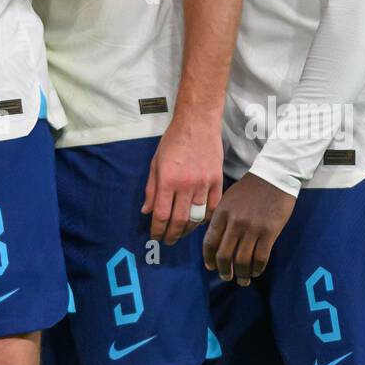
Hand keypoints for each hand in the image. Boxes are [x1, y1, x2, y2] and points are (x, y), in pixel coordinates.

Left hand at [141, 110, 222, 245]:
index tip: (155, 237)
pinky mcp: (218, 181)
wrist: (198, 123)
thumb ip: (151, 189)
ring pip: (197, 217)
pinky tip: (199, 222)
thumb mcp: (155, 163)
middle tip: (168, 241)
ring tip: (181, 233)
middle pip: (179, 220)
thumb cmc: (173, 141)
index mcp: (167, 180)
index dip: (157, 230)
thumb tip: (146, 212)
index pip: (162, 215)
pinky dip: (206, 219)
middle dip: (172, 235)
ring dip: (188, 230)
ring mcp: (204, 184)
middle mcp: (186, 185)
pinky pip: (213, 208)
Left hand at [202, 172, 295, 285]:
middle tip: (226, 276)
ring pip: (242, 260)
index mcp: (222, 213)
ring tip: (243, 279)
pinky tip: (255, 272)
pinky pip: (260, 258)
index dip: (209, 258)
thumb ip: (220, 217)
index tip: (211, 266)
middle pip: (224, 255)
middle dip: (224, 270)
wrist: (274, 178)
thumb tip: (214, 239)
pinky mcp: (269, 232)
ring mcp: (252, 228)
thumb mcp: (228, 199)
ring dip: (241, 274)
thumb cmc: (249, 189)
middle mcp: (234, 222)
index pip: (210, 242)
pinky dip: (256, 269)